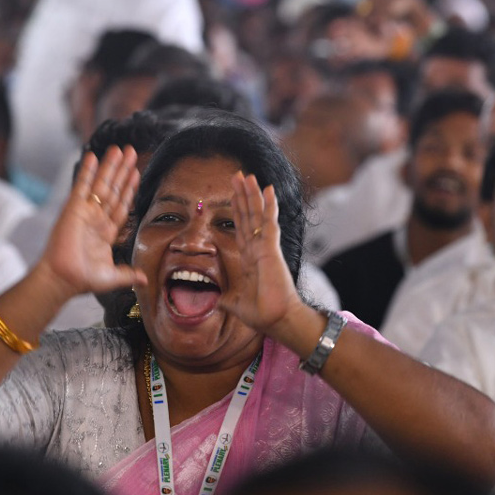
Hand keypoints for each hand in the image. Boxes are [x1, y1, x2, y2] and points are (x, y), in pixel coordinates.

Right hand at [36, 146, 146, 297]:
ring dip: (110, 166)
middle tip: (131, 151)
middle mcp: (96, 218)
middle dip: (122, 170)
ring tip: (119, 149)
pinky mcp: (73, 209)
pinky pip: (82, 186)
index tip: (136, 172)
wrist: (63, 280)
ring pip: (101, 184)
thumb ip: (129, 274)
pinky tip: (93, 156)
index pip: (121, 205)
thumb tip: (145, 280)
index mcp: (106, 232)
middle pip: (113, 189)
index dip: (129, 188)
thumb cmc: (83, 280)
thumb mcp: (113, 277)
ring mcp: (85, 212)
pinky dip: (87, 171)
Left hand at [218, 172, 304, 334]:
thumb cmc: (262, 314)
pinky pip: (269, 222)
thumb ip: (226, 298)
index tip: (233, 194)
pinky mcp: (271, 248)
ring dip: (252, 194)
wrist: (277, 320)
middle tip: (237, 175)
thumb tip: (217, 300)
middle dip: (243, 195)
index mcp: (250, 258)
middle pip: (248, 216)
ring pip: (257, 214)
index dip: (237, 210)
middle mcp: (258, 248)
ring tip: (247, 175)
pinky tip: (268, 188)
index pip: (242, 228)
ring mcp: (265, 247)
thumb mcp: (236, 304)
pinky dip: (268, 205)